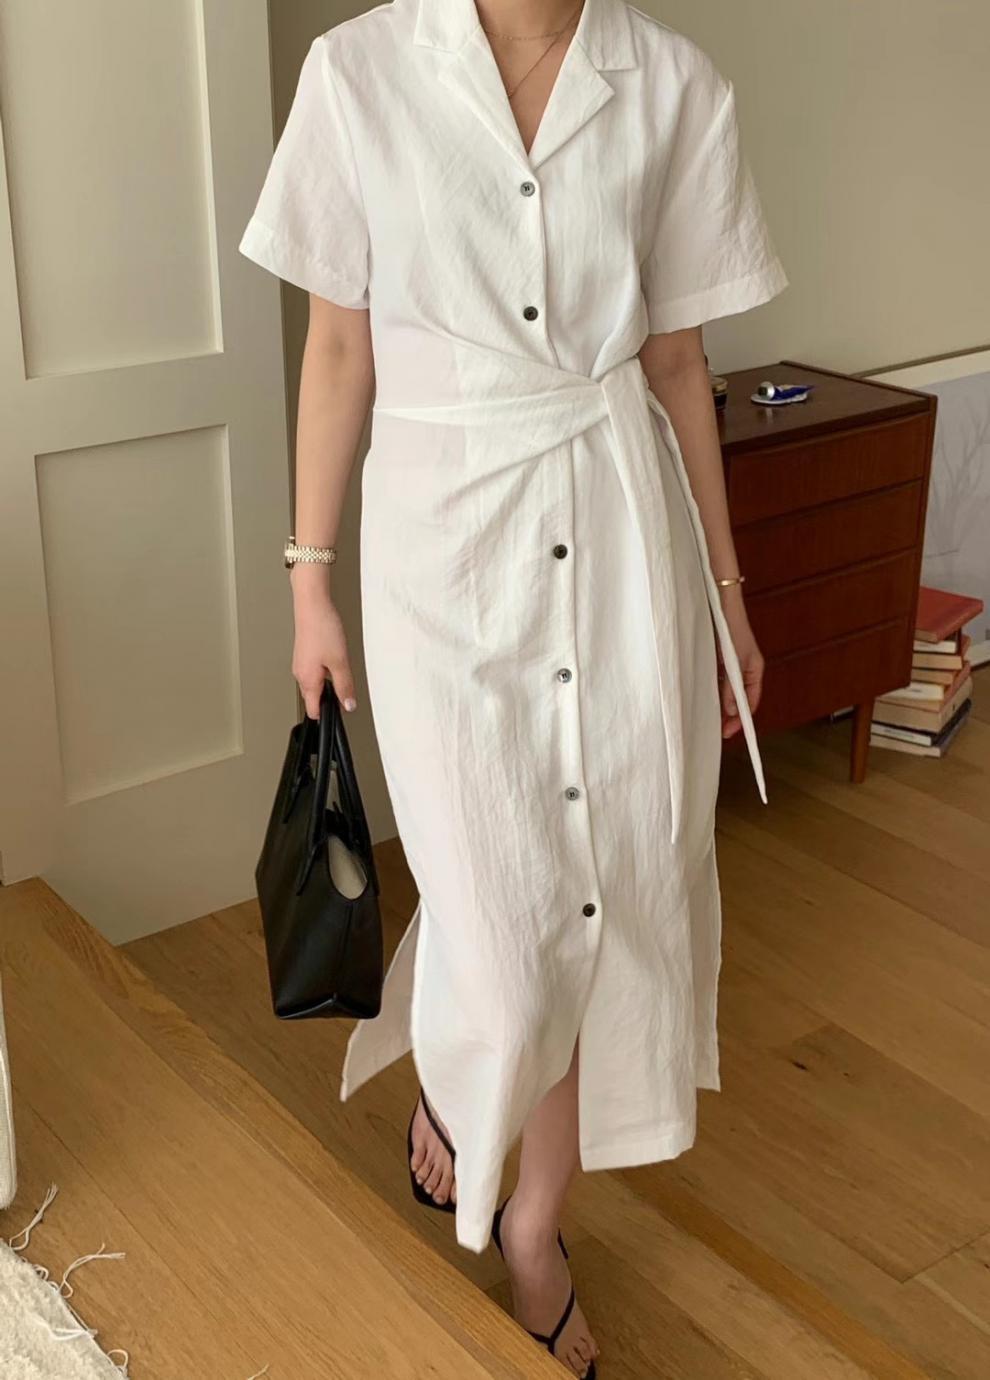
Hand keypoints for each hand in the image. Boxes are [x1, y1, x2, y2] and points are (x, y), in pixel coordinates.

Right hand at [291, 570, 356, 719]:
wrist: (312, 604)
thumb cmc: (322, 629)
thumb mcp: (340, 662)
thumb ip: (344, 686)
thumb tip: (348, 705)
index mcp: (308, 681)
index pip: (313, 710)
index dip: (327, 717)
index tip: (339, 717)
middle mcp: (300, 674)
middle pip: (314, 698)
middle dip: (330, 700)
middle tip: (347, 693)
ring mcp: (301, 664)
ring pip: (315, 684)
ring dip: (329, 684)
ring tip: (342, 672)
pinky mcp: (304, 654)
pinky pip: (314, 671)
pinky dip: (325, 671)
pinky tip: (335, 660)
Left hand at [718, 588, 763, 738]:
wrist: (719, 602)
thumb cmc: (731, 626)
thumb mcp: (732, 661)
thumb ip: (730, 686)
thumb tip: (731, 712)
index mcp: (754, 670)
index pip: (751, 702)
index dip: (741, 719)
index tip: (729, 732)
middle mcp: (745, 670)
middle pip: (740, 699)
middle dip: (730, 716)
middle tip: (717, 731)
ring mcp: (732, 665)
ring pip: (728, 692)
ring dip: (721, 705)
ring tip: (710, 720)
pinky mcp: (720, 660)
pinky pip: (718, 681)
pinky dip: (713, 692)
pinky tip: (703, 700)